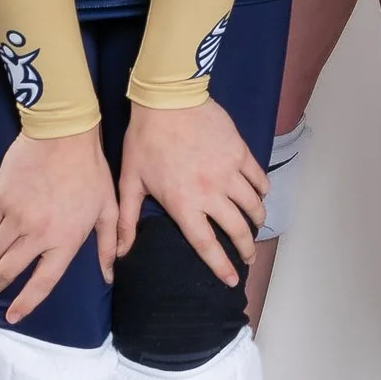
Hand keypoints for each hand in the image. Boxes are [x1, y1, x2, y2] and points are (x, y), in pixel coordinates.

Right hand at [0, 127, 117, 325]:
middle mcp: (37, 234)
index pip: (43, 282)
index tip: (13, 316)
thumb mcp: (107, 208)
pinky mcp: (0, 199)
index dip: (26, 303)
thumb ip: (108, 243)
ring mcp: (15, 216)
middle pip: (8, 270)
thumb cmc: (90, 170)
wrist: (63, 134)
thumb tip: (110, 274)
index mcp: (65, 240)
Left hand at [119, 97, 267, 284]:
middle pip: (236, 229)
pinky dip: (262, 190)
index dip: (221, 265)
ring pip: (252, 205)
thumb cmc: (145, 140)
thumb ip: (127, 220)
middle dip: (246, 248)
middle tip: (248, 257)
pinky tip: (260, 194)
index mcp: (184, 204)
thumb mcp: (130, 181)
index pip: (207, 244)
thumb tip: (118, 253)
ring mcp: (229, 172)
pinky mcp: (239, 152)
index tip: (232, 279)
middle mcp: (211, 193)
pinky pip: (258, 177)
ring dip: (256, 220)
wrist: (167, 100)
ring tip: (255, 226)